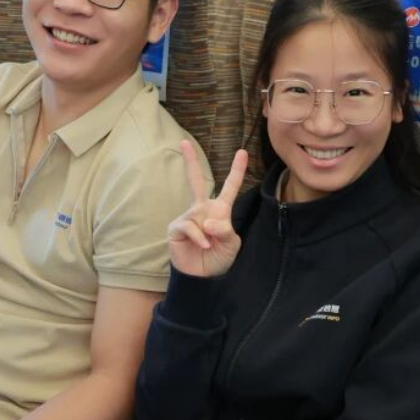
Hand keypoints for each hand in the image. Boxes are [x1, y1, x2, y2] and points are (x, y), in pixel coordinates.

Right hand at [167, 143, 247, 277]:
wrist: (202, 277)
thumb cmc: (218, 258)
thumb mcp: (232, 244)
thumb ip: (226, 229)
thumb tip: (208, 220)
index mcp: (220, 210)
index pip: (229, 187)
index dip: (236, 170)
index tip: (242, 152)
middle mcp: (202, 209)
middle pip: (195, 180)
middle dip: (189, 161)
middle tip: (183, 142)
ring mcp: (188, 217)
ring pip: (199, 215)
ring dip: (208, 234)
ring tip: (209, 246)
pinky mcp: (176, 227)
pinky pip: (189, 226)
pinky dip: (199, 238)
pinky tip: (203, 246)